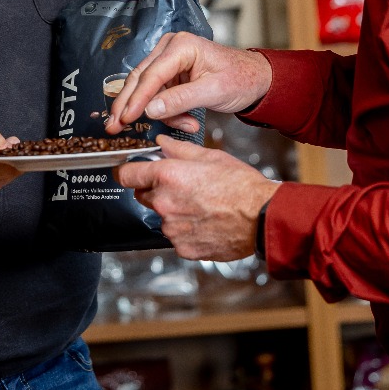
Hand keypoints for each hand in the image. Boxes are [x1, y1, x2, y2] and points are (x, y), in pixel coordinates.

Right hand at [104, 31, 270, 134]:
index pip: (152, 74)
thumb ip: (180, 100)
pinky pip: (159, 96)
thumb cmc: (241, 78)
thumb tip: (150, 110)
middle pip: (140, 79)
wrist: (256, 78)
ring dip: (160, 113)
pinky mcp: (170, 73)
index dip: (136, 99)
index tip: (125, 118)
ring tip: (186, 124)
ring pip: (148, 90)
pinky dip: (169, 112)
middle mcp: (170, 48)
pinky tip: (187, 120)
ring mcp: (169, 60)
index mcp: (182, 45)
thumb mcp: (213, 91)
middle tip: (114, 126)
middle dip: (129, 105)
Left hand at [115, 136, 278, 260]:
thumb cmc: (240, 186)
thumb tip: (161, 142)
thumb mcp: (210, 157)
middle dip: (156, 191)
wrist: (262, 218)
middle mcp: (164, 203)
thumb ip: (179, 150)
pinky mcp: (182, 247)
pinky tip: (205, 222)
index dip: (127, 172)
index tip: (130, 173)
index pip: (126, 175)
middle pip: (143, 196)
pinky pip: (176, 236)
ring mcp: (172, 228)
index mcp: (168, 176)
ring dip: (173, 212)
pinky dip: (186, 231)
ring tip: (200, 206)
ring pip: (162, 217)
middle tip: (181, 188)